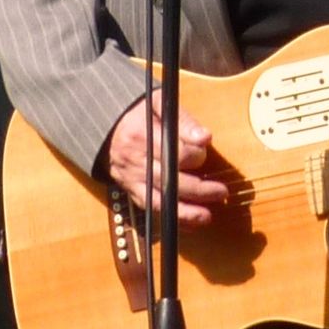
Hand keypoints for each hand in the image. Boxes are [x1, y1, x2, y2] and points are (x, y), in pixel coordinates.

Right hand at [105, 90, 229, 225]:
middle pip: (171, 180)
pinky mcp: (132, 191)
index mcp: (143, 135)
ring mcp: (133, 179)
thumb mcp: (159, 105)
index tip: (204, 150)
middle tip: (221, 191)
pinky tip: (192, 223)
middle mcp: (137, 160)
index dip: (196, 154)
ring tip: (207, 216)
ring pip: (161, 201)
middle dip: (199, 189)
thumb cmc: (139, 114)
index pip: (176, 152)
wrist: (107, 127)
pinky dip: (173, 219)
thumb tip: (204, 138)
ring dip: (186, 212)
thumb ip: (184, 120)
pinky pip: (153, 209)